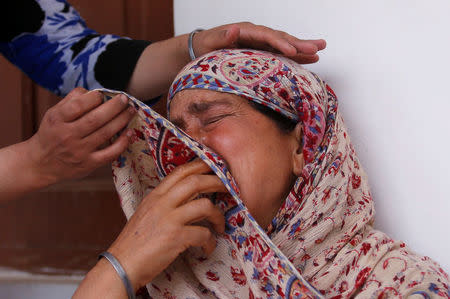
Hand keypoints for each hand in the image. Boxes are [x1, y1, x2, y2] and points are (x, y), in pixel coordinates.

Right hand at [27, 87, 133, 185]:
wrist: (42, 164)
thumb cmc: (52, 133)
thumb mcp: (54, 114)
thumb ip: (72, 100)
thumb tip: (94, 91)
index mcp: (57, 120)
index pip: (78, 106)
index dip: (94, 98)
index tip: (102, 95)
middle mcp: (68, 136)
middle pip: (95, 119)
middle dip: (114, 107)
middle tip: (125, 99)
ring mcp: (79, 151)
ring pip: (105, 133)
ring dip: (122, 120)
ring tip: (131, 111)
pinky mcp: (89, 164)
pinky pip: (110, 153)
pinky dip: (122, 142)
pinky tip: (129, 132)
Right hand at [107, 160, 226, 290]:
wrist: (121, 266)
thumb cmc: (134, 243)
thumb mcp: (147, 213)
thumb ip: (165, 203)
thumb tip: (189, 199)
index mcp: (155, 195)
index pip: (181, 171)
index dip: (201, 166)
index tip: (216, 168)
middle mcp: (162, 203)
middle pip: (196, 181)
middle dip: (217, 182)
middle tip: (230, 189)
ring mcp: (169, 219)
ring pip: (205, 205)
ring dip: (218, 215)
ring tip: (220, 225)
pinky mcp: (175, 237)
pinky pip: (203, 234)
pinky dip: (210, 241)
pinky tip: (207, 247)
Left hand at [193, 22, 326, 63]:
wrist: (203, 48)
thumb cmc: (206, 46)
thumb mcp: (210, 42)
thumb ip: (222, 37)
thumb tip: (234, 29)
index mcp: (246, 31)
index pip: (267, 36)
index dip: (280, 43)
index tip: (291, 51)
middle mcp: (257, 35)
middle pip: (281, 38)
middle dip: (299, 43)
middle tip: (317, 47)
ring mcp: (262, 44)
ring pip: (285, 44)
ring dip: (303, 48)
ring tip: (320, 49)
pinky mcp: (264, 52)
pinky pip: (282, 54)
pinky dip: (296, 56)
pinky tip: (310, 58)